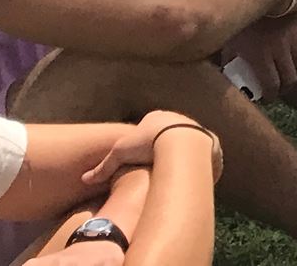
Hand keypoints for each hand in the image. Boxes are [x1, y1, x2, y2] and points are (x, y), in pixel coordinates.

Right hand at [84, 112, 220, 186]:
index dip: (142, 142)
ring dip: (182, 159)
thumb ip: (103, 166)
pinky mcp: (212, 146)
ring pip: (188, 146)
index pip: (148, 128)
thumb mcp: (119, 154)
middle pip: (170, 136)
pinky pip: (204, 158)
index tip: (139, 155)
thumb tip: (84, 179)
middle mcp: (180, 120)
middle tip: (156, 167)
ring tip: (173, 176)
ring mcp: (198, 131)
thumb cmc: (148, 144)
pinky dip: (197, 167)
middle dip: (164, 149)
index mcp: (158, 117)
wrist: (183, 143)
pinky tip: (191, 179)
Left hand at [223, 10, 296, 98]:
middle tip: (279, 88)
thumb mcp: (230, 43)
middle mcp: (280, 48)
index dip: (271, 95)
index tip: (268, 97)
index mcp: (261, 54)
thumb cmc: (239, 21)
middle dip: (285, 87)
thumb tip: (226, 79)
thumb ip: (229, 61)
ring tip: (290, 75)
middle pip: (290, 78)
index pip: (272, 84)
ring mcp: (295, 36)